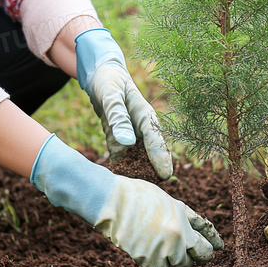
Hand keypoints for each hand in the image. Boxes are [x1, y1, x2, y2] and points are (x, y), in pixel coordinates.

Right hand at [31, 134, 223, 266]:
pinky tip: (151, 250)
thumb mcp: (172, 202)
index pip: (207, 243)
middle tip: (191, 253)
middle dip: (197, 257)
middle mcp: (176, 239)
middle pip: (198, 258)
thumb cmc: (141, 197)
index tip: (217, 248)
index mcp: (184, 223)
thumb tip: (211, 238)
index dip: (212, 246)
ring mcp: (161, 251)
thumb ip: (191, 220)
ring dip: (177, 261)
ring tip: (166, 248)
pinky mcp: (146, 260)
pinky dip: (158, 264)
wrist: (112, 202)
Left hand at [75, 28, 172, 178]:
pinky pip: (122, 156)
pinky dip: (119, 165)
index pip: (156, 140)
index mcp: (146, 116)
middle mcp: (143, 129)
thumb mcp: (111, 96)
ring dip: (134, 171)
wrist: (101, 77)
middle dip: (151, 171)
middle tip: (151, 189)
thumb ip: (118, 118)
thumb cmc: (108, 82)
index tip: (165, 175)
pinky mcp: (121, 140)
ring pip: (136, 158)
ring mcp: (133, 135)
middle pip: (151, 154)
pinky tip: (115, 177)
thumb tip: (128, 143)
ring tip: (131, 188)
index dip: (161, 158)